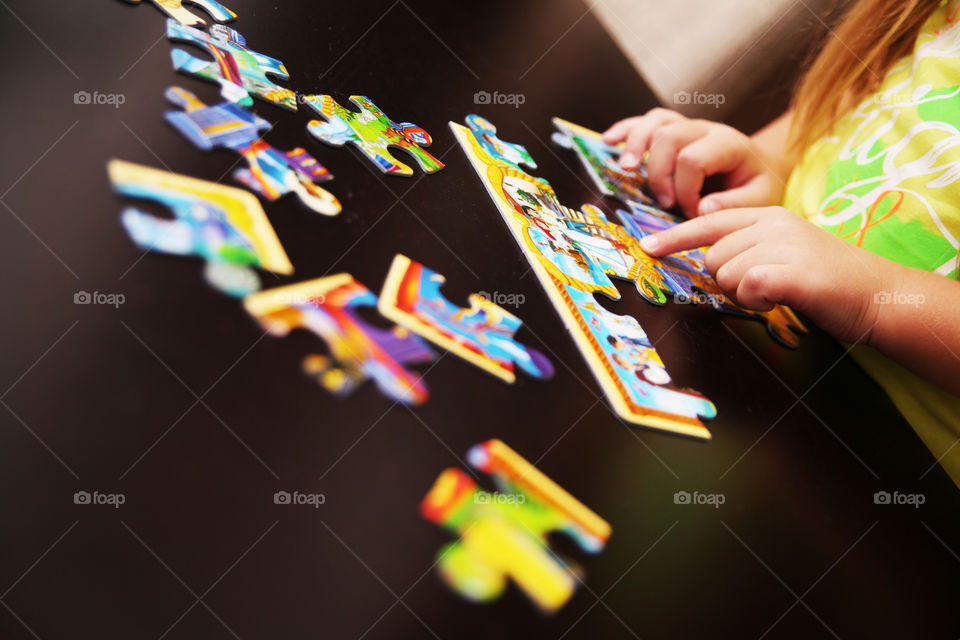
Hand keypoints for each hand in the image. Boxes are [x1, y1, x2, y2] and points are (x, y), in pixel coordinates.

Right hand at [603, 109, 786, 217]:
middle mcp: (706, 130)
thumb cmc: (758, 185)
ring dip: (636, 144)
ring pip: (656, 122)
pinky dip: (626, 130)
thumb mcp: (760, 199)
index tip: (693, 211)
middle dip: (660, 173)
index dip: (685, 190)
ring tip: (626, 168)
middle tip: (665, 203)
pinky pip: (646, 120)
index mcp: (729, 145)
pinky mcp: (674, 131)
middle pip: (670, 137)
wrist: (763, 166)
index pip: (694, 159)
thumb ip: (735, 204)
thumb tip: (702, 207)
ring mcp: (689, 127)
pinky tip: (608, 142)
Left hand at [638, 207, 893, 342]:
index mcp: (767, 215)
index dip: (675, 236)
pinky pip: (746, 288)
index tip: (647, 246)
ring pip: (724, 274)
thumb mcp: (782, 252)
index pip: (709, 221)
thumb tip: (706, 262)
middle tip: (761, 288)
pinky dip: (757, 301)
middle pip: (711, 257)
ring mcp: (782, 244)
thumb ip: (747, 249)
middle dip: (726, 280)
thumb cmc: (823, 280)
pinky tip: (781, 298)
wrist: (875, 293)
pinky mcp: (790, 270)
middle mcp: (772, 223)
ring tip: (776, 291)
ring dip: (743, 293)